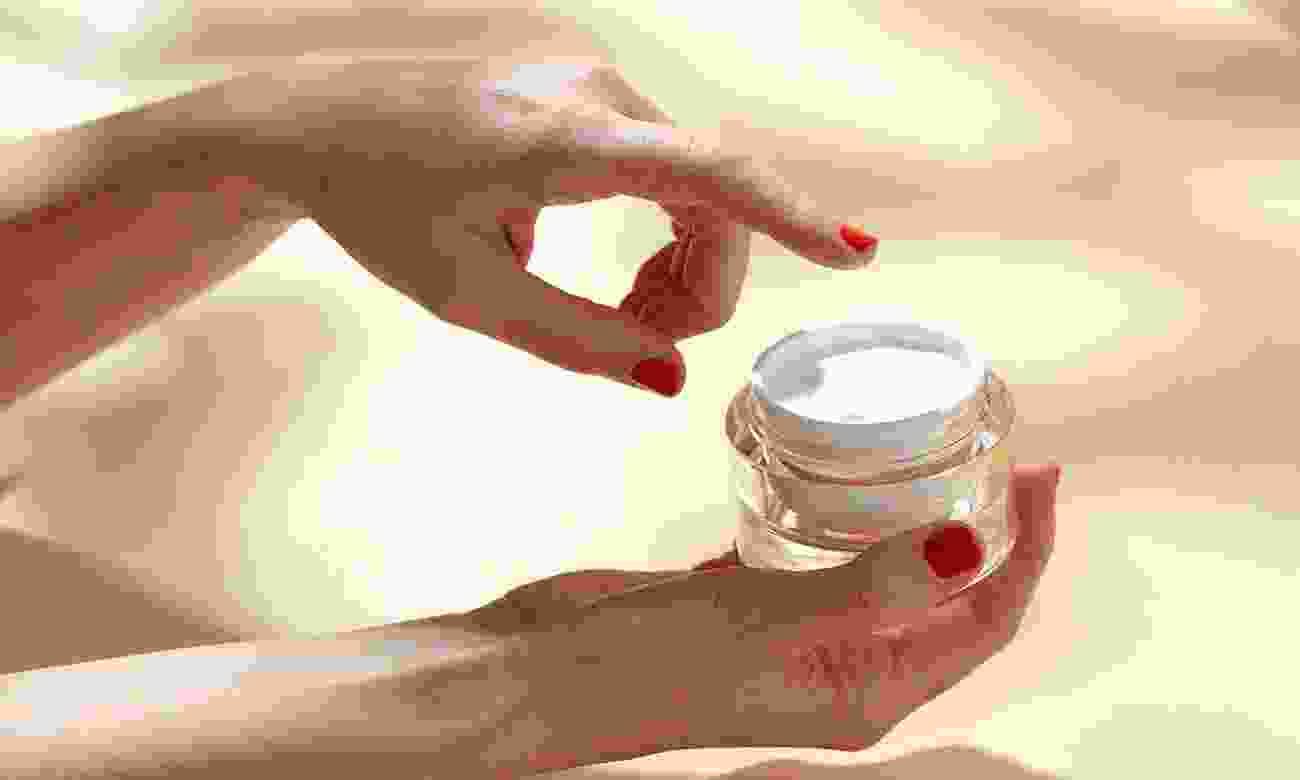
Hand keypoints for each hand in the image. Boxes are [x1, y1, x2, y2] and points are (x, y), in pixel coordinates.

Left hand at [225, 54, 877, 396]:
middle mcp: (593, 92)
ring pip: (696, 185)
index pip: (702, 171)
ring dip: (684, 261)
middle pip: (711, 197)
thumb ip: (575, 340)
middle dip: (701, 286)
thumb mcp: (467, 296)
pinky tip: (615, 268)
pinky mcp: (592, 92)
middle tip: (647, 346)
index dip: (786, 214)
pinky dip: (663, 229)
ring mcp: (595, 83)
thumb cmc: (382, 206)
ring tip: (625, 313)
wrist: (322, 126)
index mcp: (557, 140)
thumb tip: (674, 378)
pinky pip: (668, 167)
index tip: (853, 253)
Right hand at [460, 463, 1060, 760]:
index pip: (983, 622)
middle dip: (985, 531)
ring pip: (884, 573)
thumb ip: (875, 587)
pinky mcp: (750, 603)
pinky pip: (818, 558)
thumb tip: (975, 552)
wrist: (551, 671)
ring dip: (915, 521)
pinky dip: (841, 519)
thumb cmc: (657, 664)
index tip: (1041, 477)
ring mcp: (795, 635)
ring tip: (933, 455)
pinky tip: (839, 476)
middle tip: (996, 455)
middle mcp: (842, 669)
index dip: (1026, 552)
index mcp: (867, 691)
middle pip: (946, 599)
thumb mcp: (774, 621)